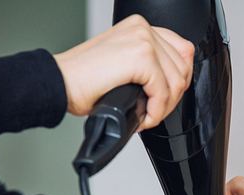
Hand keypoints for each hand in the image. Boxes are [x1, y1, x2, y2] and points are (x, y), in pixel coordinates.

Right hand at [54, 14, 193, 130]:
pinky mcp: (141, 57)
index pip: (182, 51)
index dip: (179, 79)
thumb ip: (150, 67)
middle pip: (183, 67)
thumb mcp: (124, 66)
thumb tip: (173, 85)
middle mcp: (142, 29)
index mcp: (140, 28)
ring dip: (164, 107)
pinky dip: (156, 111)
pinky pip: (163, 92)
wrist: (60, 84)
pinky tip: (143, 117)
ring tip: (148, 115)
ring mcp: (143, 40)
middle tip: (155, 111)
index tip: (166, 97)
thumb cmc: (84, 80)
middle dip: (173, 96)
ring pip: (176, 81)